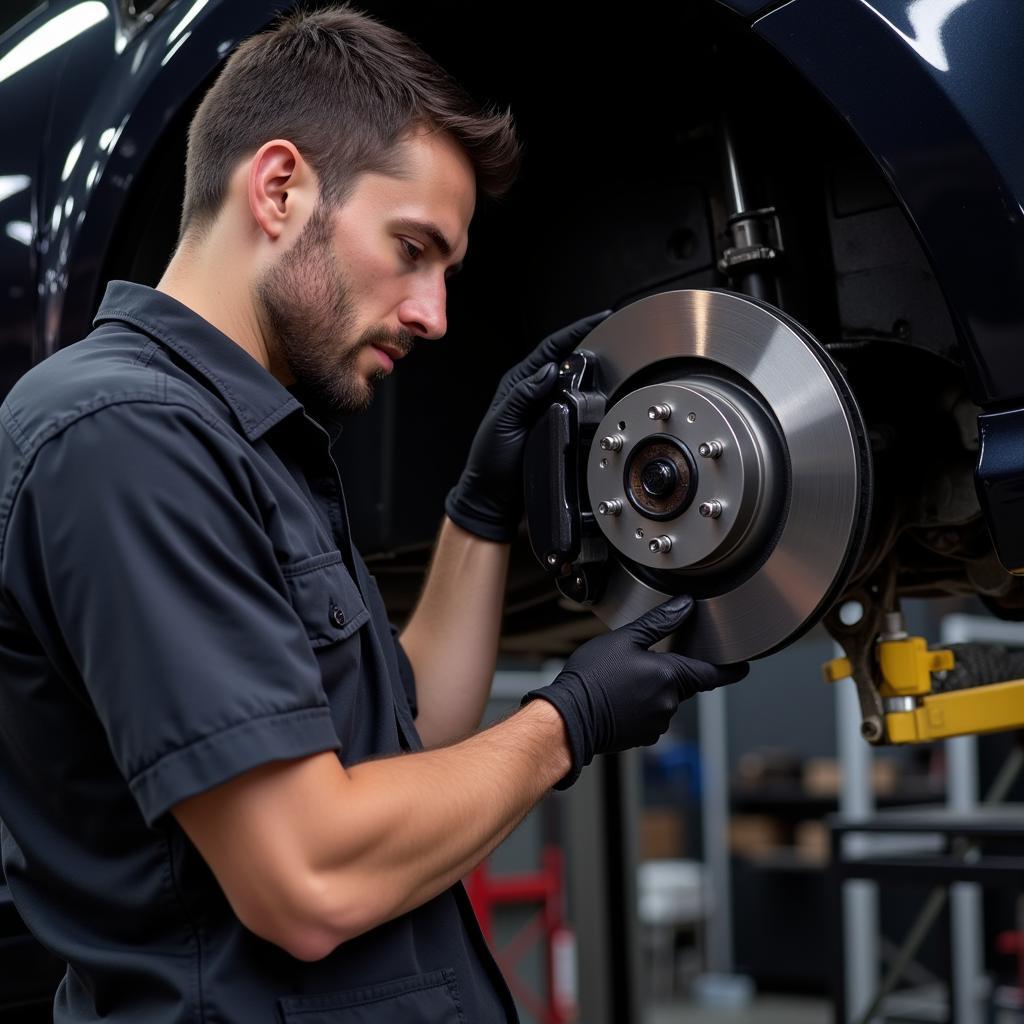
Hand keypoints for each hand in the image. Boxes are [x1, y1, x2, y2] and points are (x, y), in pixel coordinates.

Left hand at [444, 310, 609, 541]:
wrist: (495, 496)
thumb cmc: (491, 462)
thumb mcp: (503, 424)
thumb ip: (523, 395)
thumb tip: (549, 369)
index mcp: (517, 385)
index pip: (550, 349)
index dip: (575, 332)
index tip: (599, 319)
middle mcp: (532, 392)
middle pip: (565, 358)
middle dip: (589, 342)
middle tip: (614, 333)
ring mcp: (544, 408)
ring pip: (573, 380)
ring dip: (592, 367)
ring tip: (615, 355)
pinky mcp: (554, 425)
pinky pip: (576, 402)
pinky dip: (590, 392)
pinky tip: (604, 390)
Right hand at [523, 595, 748, 787]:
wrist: (570, 717)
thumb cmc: (593, 678)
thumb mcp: (626, 639)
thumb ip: (659, 622)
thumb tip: (685, 606)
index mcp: (671, 676)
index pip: (712, 673)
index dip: (730, 670)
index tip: (744, 666)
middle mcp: (669, 703)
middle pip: (682, 684)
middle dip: (668, 672)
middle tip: (640, 661)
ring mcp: (656, 723)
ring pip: (664, 700)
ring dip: (652, 689)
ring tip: (621, 680)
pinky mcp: (642, 736)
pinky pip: (649, 716)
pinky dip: (640, 706)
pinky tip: (617, 697)